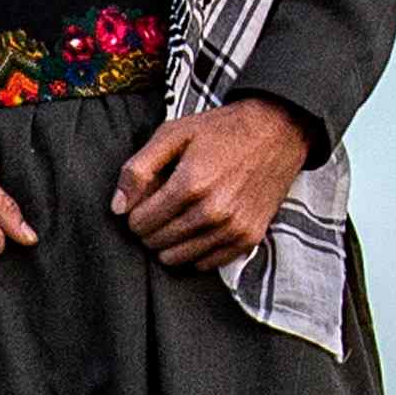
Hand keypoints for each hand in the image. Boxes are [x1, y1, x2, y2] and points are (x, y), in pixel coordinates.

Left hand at [111, 98, 313, 273]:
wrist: (278, 131)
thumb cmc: (221, 130)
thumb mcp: (173, 134)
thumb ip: (138, 168)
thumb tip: (117, 207)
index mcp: (191, 185)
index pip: (140, 223)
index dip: (134, 214)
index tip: (143, 202)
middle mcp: (213, 212)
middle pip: (157, 242)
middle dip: (149, 229)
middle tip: (159, 208)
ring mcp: (234, 228)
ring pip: (178, 258)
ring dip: (169, 243)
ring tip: (176, 218)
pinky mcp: (250, 238)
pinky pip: (207, 264)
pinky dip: (194, 252)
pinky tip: (196, 230)